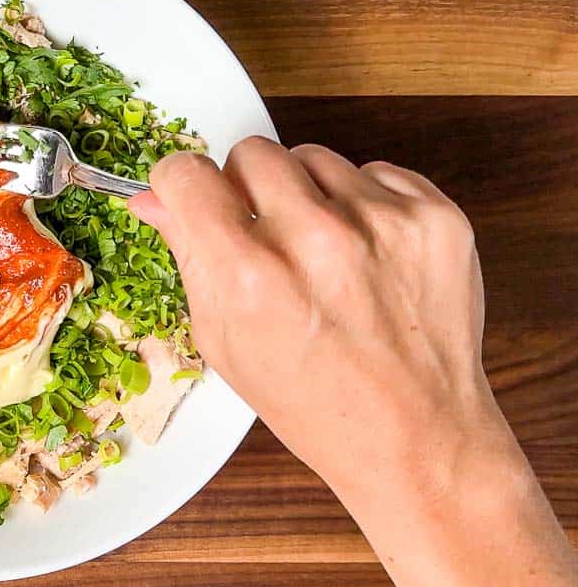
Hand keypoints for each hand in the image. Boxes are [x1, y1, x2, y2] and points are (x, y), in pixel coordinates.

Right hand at [130, 139, 577, 586]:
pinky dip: (364, 205)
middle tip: (266, 235)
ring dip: (309, 194)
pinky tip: (368, 255)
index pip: (187, 174)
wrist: (416, 433)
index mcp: (248, 276)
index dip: (183, 185)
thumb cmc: (312, 399)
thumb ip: (188, 256)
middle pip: (252, 152)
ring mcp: (381, 223)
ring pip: (314, 157)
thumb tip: (151, 198)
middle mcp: (314, 239)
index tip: (193, 196)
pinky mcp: (435, 217)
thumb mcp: (224, 340)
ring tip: (323, 252)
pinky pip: (376, 173)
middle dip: (249, 188)